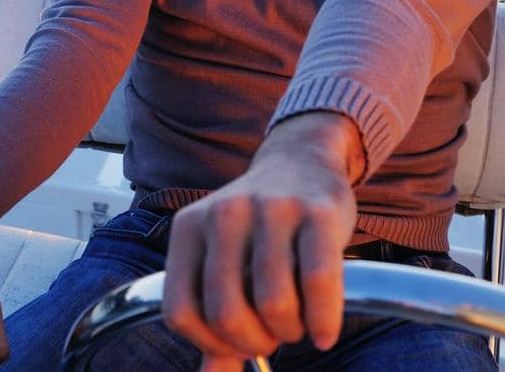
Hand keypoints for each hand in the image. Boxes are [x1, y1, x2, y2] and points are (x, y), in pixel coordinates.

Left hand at [161, 112, 362, 370]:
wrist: (300, 161)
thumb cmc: (256, 227)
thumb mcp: (222, 260)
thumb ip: (213, 319)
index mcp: (188, 228)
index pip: (180, 313)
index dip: (209, 344)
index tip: (234, 344)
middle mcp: (224, 214)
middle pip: (226, 313)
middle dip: (253, 342)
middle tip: (270, 337)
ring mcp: (271, 209)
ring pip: (273, 303)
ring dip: (289, 332)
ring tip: (295, 324)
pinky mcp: (317, 212)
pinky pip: (319, 283)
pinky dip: (323, 321)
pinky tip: (324, 332)